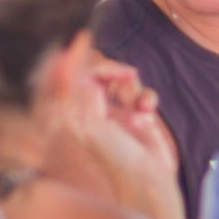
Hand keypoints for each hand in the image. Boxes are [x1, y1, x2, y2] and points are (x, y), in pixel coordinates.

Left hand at [41, 53, 179, 208]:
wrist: (148, 180)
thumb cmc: (117, 159)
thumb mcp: (94, 128)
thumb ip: (85, 98)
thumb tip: (82, 74)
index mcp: (76, 115)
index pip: (71, 78)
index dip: (74, 58)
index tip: (83, 38)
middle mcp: (93, 111)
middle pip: (98, 74)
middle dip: (114, 72)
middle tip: (130, 74)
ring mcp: (115, 113)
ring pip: (123, 82)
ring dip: (135, 91)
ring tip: (142, 110)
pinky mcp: (136, 116)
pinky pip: (141, 94)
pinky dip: (147, 100)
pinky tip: (147, 117)